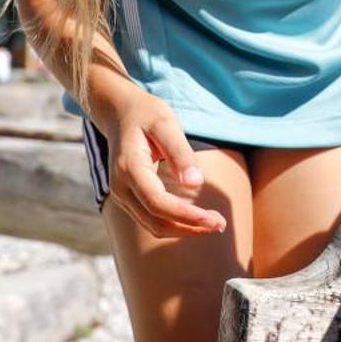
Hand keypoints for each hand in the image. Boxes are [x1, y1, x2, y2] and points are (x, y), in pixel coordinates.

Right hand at [96, 87, 227, 238]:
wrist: (119, 112)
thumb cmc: (145, 114)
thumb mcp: (166, 124)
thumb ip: (180, 153)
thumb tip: (196, 184)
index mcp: (129, 167)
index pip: (158, 202)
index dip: (186, 215)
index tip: (214, 219)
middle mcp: (120, 186)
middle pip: (155, 221)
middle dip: (189, 227)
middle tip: (221, 223)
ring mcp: (120, 194)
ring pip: (153, 225)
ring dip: (183, 229)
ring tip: (213, 223)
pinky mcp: (127, 198)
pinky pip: (150, 219)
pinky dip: (174, 224)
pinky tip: (196, 218)